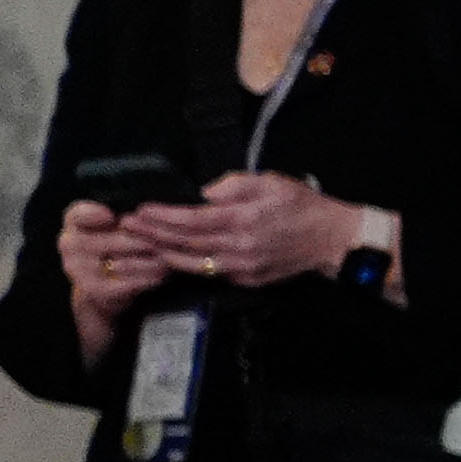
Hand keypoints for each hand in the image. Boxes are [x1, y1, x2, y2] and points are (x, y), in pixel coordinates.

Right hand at [57, 200, 175, 368]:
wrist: (100, 287)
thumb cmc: (112, 245)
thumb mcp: (112, 224)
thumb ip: (123, 211)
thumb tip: (151, 211)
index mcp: (75, 222)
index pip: (79, 214)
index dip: (94, 214)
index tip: (112, 216)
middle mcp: (69, 244)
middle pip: (113, 240)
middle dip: (144, 241)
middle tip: (167, 240)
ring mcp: (78, 269)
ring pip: (123, 263)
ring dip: (152, 261)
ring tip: (170, 257)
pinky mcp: (93, 290)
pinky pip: (127, 283)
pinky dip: (148, 278)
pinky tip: (164, 274)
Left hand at [128, 171, 366, 291]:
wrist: (333, 240)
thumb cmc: (304, 207)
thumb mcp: (271, 181)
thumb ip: (234, 185)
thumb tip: (203, 193)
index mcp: (244, 219)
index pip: (192, 219)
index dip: (162, 216)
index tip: (141, 209)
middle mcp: (240, 246)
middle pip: (185, 242)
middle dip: (152, 234)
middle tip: (127, 226)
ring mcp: (243, 267)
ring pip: (192, 262)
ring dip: (162, 252)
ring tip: (140, 244)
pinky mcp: (248, 279)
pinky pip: (209, 272)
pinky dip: (185, 265)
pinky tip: (169, 257)